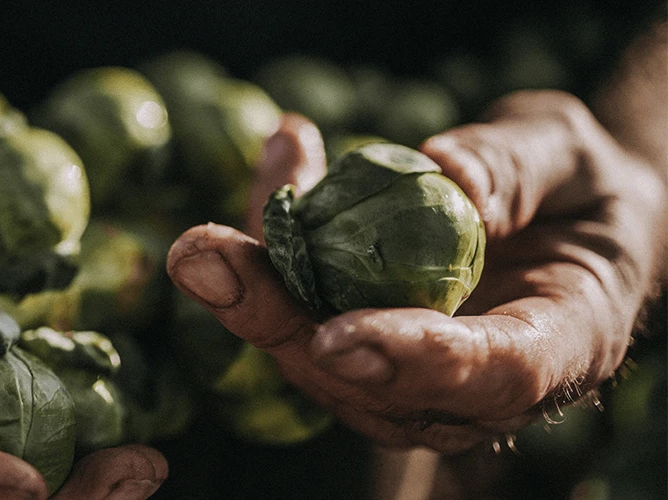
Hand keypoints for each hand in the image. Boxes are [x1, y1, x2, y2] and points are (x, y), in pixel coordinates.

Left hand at [166, 95, 665, 453]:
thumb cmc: (580, 193)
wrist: (562, 224)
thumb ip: (520, 169)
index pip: (488, 375)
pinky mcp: (358, 349)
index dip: (411, 360)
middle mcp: (473, 385)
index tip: (337, 337)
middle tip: (203, 257)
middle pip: (366, 379)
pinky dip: (273, 244)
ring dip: (255, 278)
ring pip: (313, 352)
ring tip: (232, 200)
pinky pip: (303, 309)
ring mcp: (407, 378)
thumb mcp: (574, 155)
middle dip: (276, 320)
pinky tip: (276, 164)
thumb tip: (445, 177)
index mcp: (558, 346)